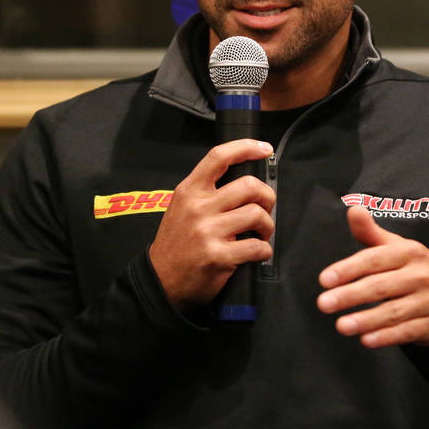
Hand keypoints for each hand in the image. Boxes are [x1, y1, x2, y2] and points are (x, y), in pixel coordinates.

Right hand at [149, 139, 274, 311]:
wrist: (160, 281)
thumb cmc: (176, 243)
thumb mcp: (181, 207)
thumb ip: (205, 191)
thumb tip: (243, 181)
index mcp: (189, 191)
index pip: (219, 157)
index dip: (246, 147)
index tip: (263, 149)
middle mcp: (198, 207)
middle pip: (249, 186)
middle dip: (268, 197)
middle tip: (266, 208)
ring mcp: (208, 232)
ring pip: (257, 214)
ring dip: (267, 226)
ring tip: (261, 234)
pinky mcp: (219, 256)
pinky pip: (257, 247)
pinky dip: (264, 251)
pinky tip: (258, 253)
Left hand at [316, 205, 428, 347]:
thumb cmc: (409, 268)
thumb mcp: (394, 246)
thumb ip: (370, 232)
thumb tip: (353, 209)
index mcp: (410, 252)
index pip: (374, 260)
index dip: (348, 269)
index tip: (324, 280)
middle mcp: (421, 275)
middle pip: (381, 286)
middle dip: (350, 296)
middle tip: (324, 304)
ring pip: (393, 312)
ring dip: (365, 320)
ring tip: (341, 325)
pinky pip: (406, 332)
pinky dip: (386, 337)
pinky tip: (366, 340)